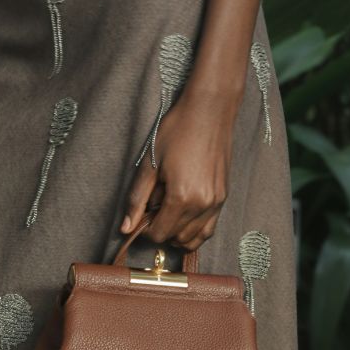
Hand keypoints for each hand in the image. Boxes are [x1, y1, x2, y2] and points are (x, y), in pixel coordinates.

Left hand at [119, 92, 235, 251]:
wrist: (209, 111)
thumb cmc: (177, 130)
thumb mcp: (149, 164)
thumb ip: (137, 199)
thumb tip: (126, 228)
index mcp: (182, 197)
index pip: (159, 234)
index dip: (145, 229)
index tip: (142, 213)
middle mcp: (203, 205)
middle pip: (176, 238)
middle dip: (161, 229)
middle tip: (153, 207)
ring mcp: (217, 202)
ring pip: (194, 239)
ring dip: (177, 233)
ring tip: (168, 210)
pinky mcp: (224, 196)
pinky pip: (209, 228)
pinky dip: (195, 230)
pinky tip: (184, 214)